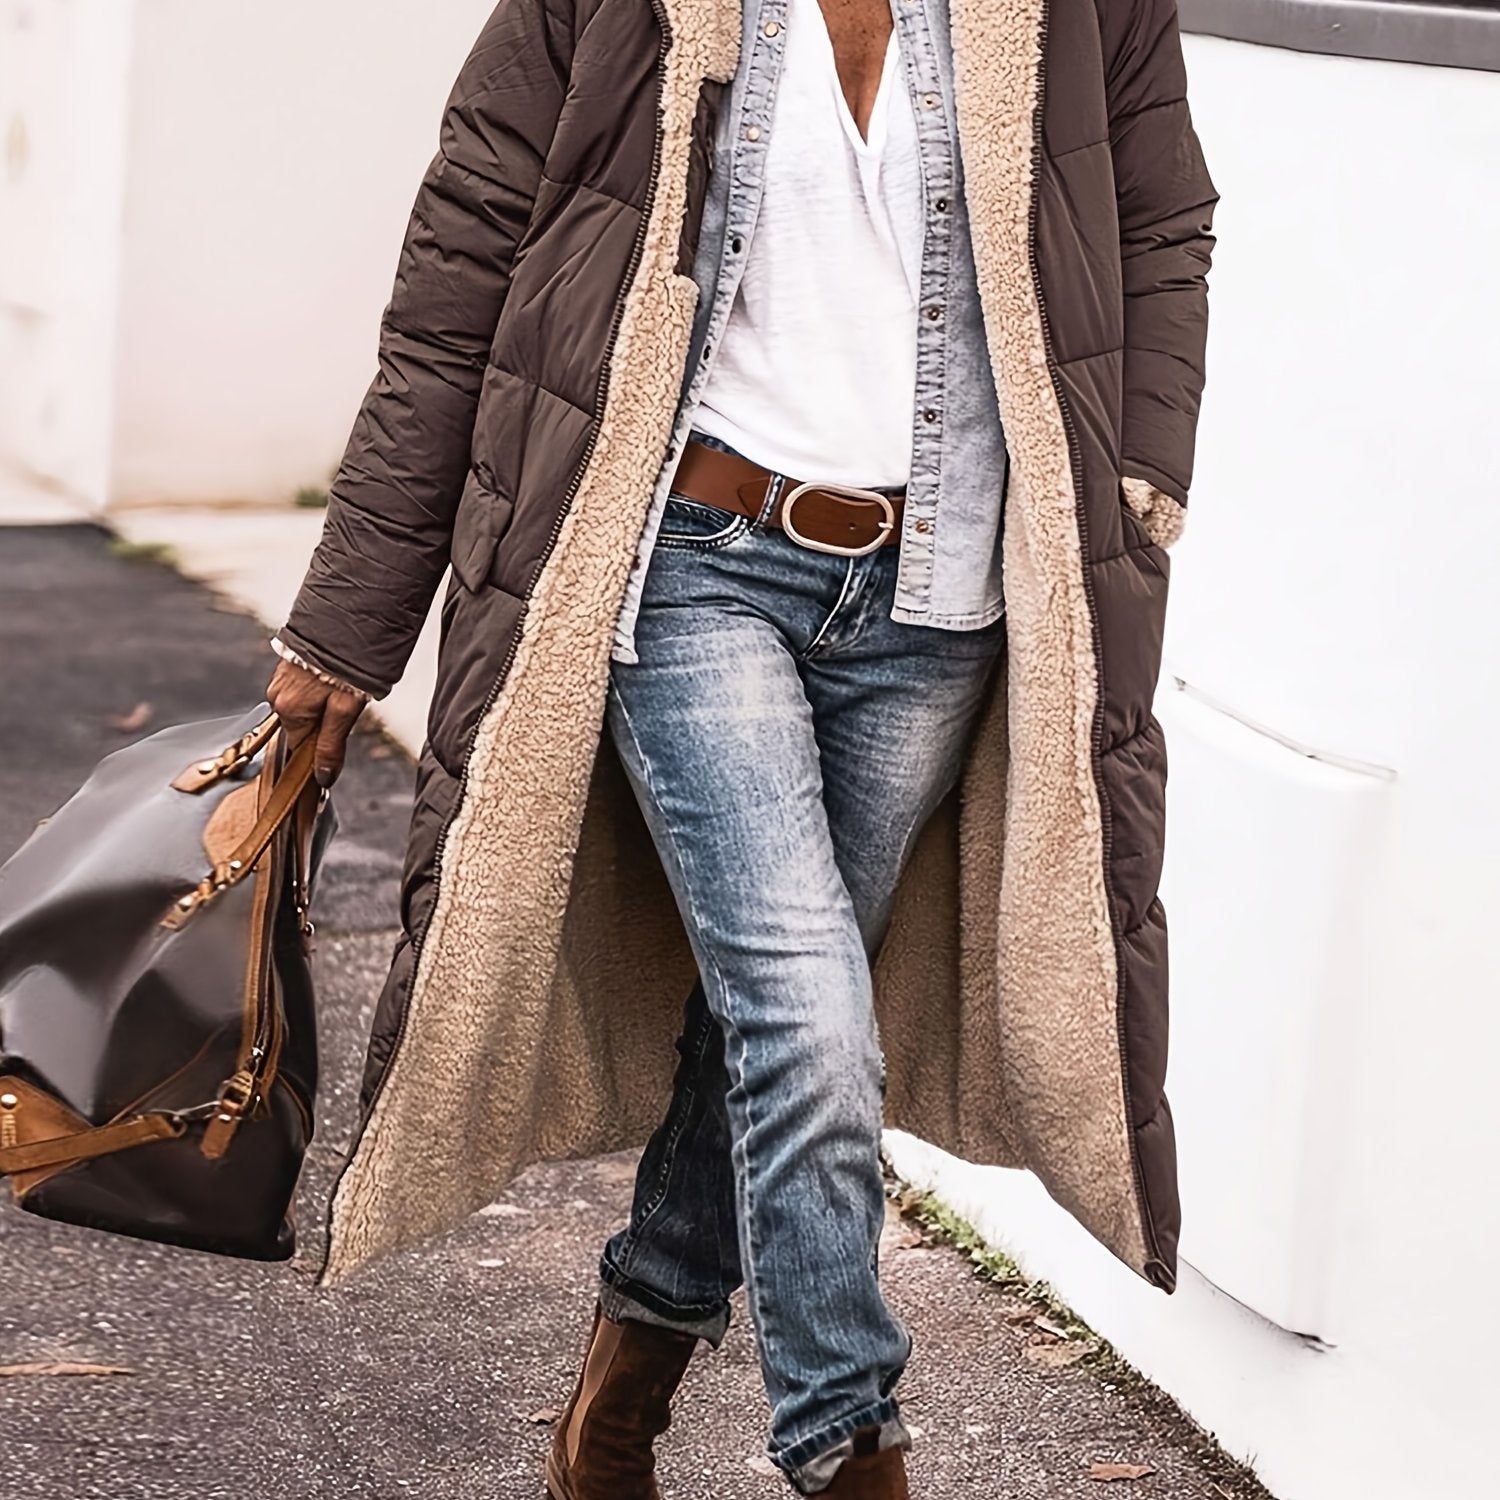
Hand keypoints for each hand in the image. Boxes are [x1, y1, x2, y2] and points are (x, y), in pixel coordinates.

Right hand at [265, 658, 366, 787]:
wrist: (346, 618)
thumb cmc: (347, 664)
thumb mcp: (345, 710)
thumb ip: (331, 745)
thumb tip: (322, 778)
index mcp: (289, 710)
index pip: (300, 748)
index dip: (318, 754)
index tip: (336, 753)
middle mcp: (279, 695)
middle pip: (302, 727)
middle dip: (325, 726)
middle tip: (350, 708)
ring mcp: (281, 679)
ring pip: (304, 708)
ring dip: (325, 707)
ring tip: (347, 690)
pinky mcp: (290, 665)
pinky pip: (304, 690)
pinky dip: (320, 692)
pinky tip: (336, 680)